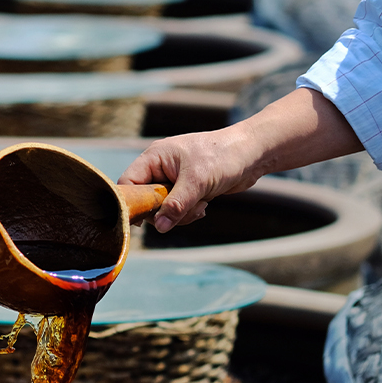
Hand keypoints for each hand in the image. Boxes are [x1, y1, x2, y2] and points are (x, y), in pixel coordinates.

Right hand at [118, 128, 261, 232]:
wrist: (253, 154)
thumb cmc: (224, 157)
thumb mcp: (197, 182)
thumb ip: (176, 205)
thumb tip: (159, 228)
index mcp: (154, 157)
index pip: (128, 183)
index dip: (131, 202)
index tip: (143, 219)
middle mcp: (159, 168)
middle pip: (145, 201)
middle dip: (164, 212)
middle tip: (183, 211)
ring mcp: (172, 180)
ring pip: (162, 209)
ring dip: (180, 214)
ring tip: (199, 206)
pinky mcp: (185, 190)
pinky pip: (176, 210)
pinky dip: (188, 213)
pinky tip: (203, 205)